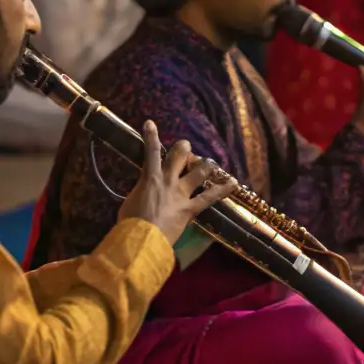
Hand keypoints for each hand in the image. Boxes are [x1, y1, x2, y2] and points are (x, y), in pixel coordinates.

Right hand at [118, 121, 236, 246]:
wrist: (142, 240)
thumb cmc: (130, 223)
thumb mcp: (130, 202)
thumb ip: (140, 192)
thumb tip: (144, 192)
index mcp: (150, 178)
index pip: (151, 152)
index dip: (151, 136)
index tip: (150, 123)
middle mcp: (168, 181)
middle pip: (179, 156)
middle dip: (183, 149)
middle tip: (186, 146)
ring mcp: (181, 194)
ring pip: (198, 173)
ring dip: (205, 166)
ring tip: (211, 164)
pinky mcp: (190, 209)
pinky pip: (209, 197)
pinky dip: (222, 190)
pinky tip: (233, 183)